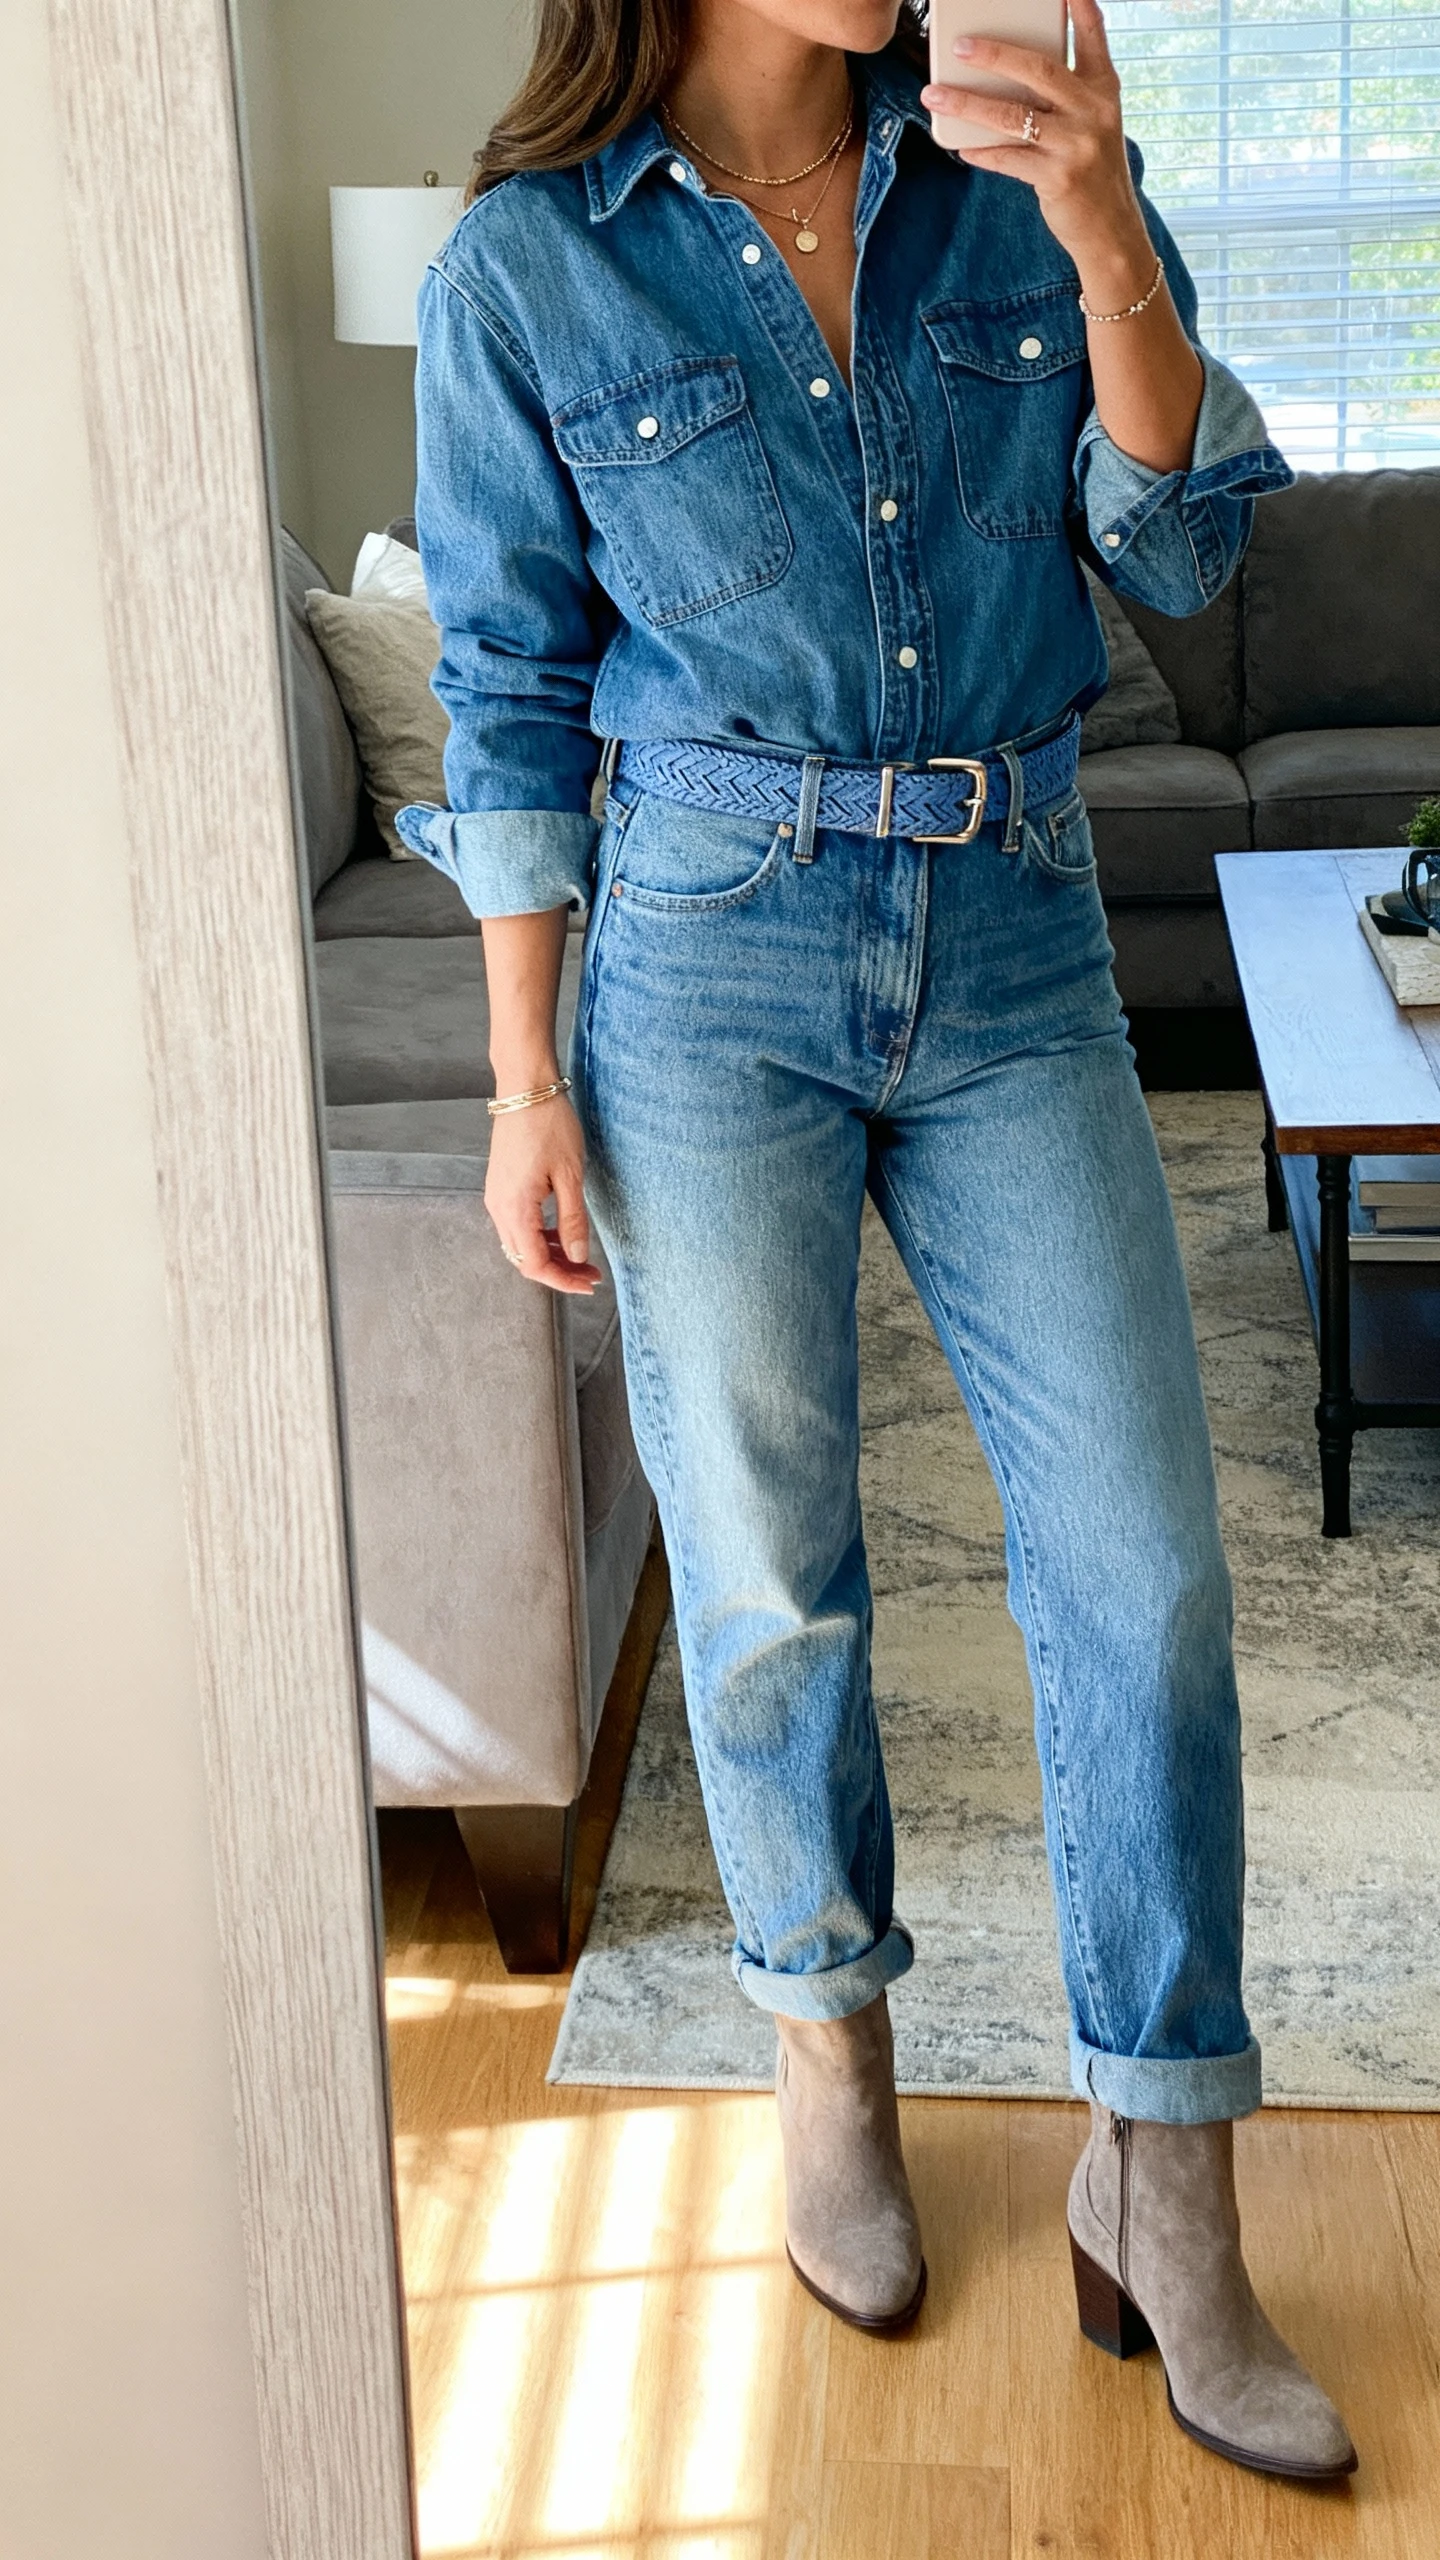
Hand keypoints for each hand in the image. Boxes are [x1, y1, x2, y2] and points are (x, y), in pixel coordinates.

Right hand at [485, 1093, 602, 1294]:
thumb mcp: (571, 1176)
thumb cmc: (550, 1125)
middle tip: (591, 1273)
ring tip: (580, 1256)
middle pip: (524, 1259)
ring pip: (520, 1244)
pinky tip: (562, 1232)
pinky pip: (517, 1225)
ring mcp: (496, 1197)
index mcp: (515, 1209)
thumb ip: (573, 1220)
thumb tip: (577, 1257)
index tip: (589, 1283)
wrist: (525, 1089)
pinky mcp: (500, 1187)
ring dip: (549, 1255)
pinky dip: (539, 1236)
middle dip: (558, 1271)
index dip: (563, 1280)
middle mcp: (498, 1208)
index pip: (535, 1264)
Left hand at [922, 0, 1156, 304]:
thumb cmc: (1093, 169)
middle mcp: (1094, 110)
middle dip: (996, 55)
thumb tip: (1006, 73)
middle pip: (1039, 70)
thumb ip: (1064, 93)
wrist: (1112, 230)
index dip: (1078, 7)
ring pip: (1013, 116)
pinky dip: (981, 151)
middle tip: (961, 47)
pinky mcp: (1058, 178)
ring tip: (936, 96)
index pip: (1093, 35)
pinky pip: (1008, 158)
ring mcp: (1076, 145)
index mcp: (1105, 88)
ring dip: (969, 105)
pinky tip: (959, 146)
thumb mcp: (1093, 122)